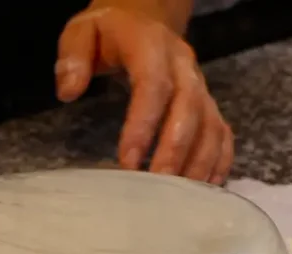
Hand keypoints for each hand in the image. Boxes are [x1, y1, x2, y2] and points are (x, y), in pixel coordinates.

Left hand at [56, 4, 233, 183]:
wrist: (144, 19)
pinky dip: (219, 161)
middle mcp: (184, 66)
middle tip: (156, 186)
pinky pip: (223, 133)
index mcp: (152, 46)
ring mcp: (201, 86)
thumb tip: (68, 91)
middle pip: (190, 108)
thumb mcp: (82, 32)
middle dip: (175, 150)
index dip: (144, 124)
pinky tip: (205, 188)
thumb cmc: (109, 33)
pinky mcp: (208, 103)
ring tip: (180, 197)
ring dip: (199, 162)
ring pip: (211, 124)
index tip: (127, 161)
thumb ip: (72, 56)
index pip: (154, 85)